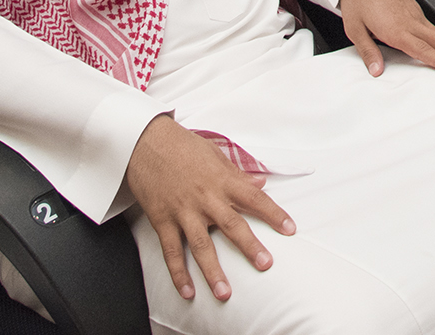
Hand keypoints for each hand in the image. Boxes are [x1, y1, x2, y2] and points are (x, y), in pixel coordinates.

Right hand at [125, 114, 294, 303]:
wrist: (145, 142)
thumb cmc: (182, 145)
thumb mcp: (215, 154)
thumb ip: (237, 173)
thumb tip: (261, 182)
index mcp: (222, 180)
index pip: (254, 198)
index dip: (274, 213)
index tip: (290, 229)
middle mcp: (205, 198)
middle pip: (231, 225)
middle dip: (249, 246)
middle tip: (265, 264)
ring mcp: (183, 211)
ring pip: (200, 245)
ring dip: (213, 270)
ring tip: (225, 292)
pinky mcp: (162, 220)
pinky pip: (171, 251)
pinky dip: (178, 272)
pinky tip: (187, 291)